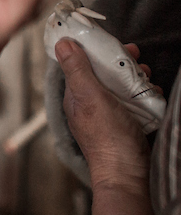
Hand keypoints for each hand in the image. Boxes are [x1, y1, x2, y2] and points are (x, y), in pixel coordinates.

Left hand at [58, 38, 156, 214]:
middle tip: (136, 55)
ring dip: (133, 76)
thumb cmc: (108, 138)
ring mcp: (106, 113)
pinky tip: (152, 91)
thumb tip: (62, 43)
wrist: (127, 174)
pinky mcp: (123, 122)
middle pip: (101, 73)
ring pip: (118, 86)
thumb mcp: (91, 97)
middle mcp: (87, 103)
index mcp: (74, 96)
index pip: (78, 63)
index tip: (109, 40)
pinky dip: (142, 93)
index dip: (93, 49)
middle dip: (119, 61)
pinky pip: (131, 101)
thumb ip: (77, 71)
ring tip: (146, 74)